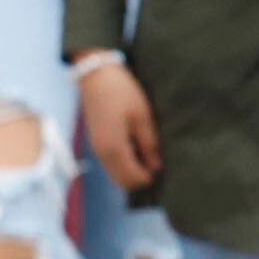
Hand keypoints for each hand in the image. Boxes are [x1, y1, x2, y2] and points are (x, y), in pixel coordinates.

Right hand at [79, 60, 162, 189]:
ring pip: (115, 174)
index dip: (149, 177)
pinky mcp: (96, 142)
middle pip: (122, 182)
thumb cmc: (122, 93)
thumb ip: (149, 144)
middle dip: (139, 178)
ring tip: (148, 154)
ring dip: (131, 171)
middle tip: (156, 162)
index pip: (132, 178)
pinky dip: (123, 163)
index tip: (162, 166)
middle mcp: (102, 153)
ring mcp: (96, 148)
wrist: (96, 76)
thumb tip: (156, 166)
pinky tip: (135, 148)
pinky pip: (110, 164)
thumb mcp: (142, 117)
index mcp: (114, 148)